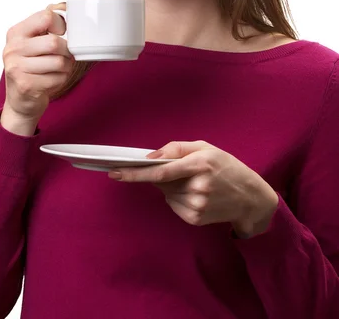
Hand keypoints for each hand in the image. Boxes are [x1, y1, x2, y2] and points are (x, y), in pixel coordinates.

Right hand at [1, 2, 74, 134]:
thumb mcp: (33, 42)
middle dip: (66, 51)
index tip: (60, 33)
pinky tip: (51, 81)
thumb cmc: (31, 66)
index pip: (46, 16)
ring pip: (59, 62)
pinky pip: (57, 78)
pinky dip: (61, 80)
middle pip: (55, 43)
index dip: (60, 25)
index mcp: (16, 32)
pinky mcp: (25, 85)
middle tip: (64, 56)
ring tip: (58, 69)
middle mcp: (13, 48)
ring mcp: (16, 68)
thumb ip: (47, 24)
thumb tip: (64, 6)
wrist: (20, 99)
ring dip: (66, 67)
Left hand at [108, 141, 277, 236]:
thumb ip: (176, 148)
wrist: (250, 196)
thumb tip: (149, 158)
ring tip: (194, 183)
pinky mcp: (196, 219)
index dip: (135, 173)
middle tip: (181, 171)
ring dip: (172, 187)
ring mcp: (198, 205)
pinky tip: (195, 194)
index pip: (160, 171)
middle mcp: (199, 186)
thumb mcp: (205, 147)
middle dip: (161, 176)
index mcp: (200, 163)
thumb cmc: (226, 166)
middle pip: (162, 183)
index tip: (115, 172)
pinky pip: (174, 206)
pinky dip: (178, 198)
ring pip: (166, 194)